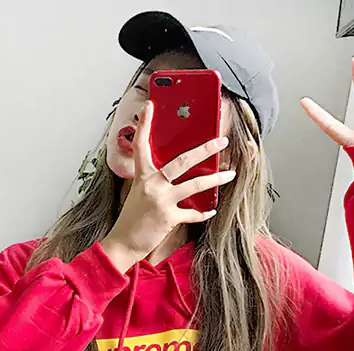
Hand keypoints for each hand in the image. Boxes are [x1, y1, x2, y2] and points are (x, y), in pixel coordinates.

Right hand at [101, 100, 234, 272]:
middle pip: (182, 161)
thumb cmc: (132, 217)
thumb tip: (174, 170)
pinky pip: (193, 213)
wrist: (123, 242)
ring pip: (195, 184)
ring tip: (230, 174)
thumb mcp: (139, 192)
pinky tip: (212, 210)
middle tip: (222, 140)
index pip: (141, 145)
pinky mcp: (169, 218)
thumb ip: (154, 179)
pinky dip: (204, 212)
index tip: (150, 105)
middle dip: (205, 149)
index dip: (145, 124)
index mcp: (142, 175)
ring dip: (216, 179)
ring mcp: (161, 200)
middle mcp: (151, 184)